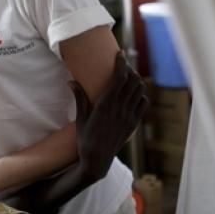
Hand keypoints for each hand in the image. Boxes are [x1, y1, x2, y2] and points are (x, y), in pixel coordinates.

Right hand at [70, 52, 148, 181]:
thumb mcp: (80, 118)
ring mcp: (129, 116)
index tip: (119, 54)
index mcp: (106, 104)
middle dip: (129, 69)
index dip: (121, 63)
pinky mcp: (133, 123)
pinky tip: (133, 94)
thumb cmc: (85, 139)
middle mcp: (120, 109)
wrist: (97, 160)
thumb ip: (79, 98)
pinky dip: (141, 95)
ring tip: (128, 77)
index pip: (120, 78)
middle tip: (121, 66)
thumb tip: (70, 81)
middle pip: (133, 80)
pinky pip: (144, 103)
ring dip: (136, 80)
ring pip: (140, 90)